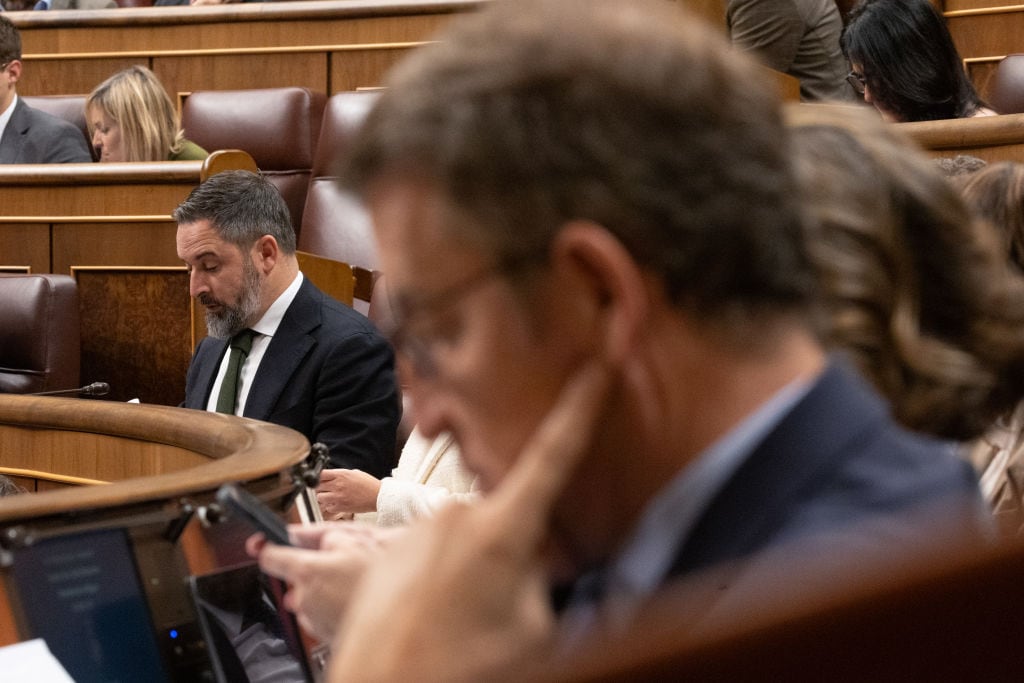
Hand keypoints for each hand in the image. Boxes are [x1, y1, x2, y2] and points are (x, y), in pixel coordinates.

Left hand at [251, 522, 396, 641]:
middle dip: (312, 571)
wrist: (396, 617)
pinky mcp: (323, 633)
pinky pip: (320, 614)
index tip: (259, 545)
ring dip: (323, 590)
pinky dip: (330, 607)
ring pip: (308, 597)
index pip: (271, 557)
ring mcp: (313, 618)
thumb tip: (315, 539)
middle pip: (296, 578)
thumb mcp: (355, 543)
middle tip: (339, 565)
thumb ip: (326, 537)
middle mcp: (304, 597)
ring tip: (350, 585)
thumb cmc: (377, 582)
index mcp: (308, 571)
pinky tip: (350, 600)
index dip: (266, 547)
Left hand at [316, 469, 381, 518]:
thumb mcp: (354, 473)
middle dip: (319, 488)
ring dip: (322, 497)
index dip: (318, 477)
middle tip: (324, 489)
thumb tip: (329, 477)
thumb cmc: (368, 484)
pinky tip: (336, 503)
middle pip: (317, 486)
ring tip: (329, 497)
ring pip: (319, 497)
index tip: (319, 479)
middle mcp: (337, 485)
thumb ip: (340, 475)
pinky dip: (330, 506)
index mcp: (341, 474)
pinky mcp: (340, 507)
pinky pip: (327, 507)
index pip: (320, 474)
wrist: (378, 496)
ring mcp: (338, 497)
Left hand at [327, 360, 612, 681]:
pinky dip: (439, 588)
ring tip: (462, 627)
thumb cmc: (463, 669)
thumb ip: (539, 579)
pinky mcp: (383, 553)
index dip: (580, 410)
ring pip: (467, 545)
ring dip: (474, 576)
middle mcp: (454, 518)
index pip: (553, 457)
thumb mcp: (531, 630)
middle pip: (507, 521)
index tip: (598, 366)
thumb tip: (531, 558)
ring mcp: (414, 534)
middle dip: (514, 554)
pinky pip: (429, 559)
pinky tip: (433, 625)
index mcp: (500, 530)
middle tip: (504, 607)